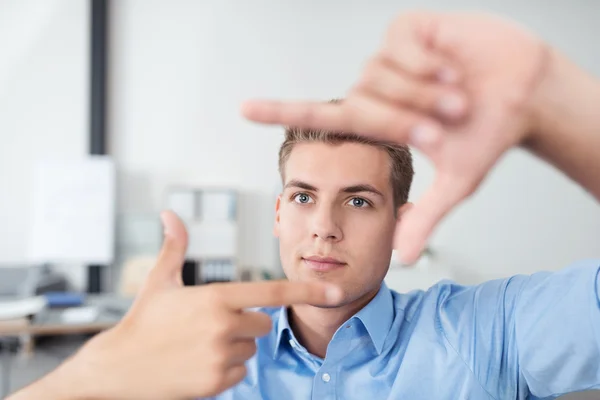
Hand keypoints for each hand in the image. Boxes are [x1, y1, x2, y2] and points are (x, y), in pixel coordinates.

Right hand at [53, 211, 341, 399]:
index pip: (272, 291)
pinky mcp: (218, 381)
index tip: (334, 291)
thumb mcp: (159, 280)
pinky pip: (240, 372)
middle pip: (263, 324)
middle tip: (210, 326)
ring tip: (198, 345)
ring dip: (234, 347)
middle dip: (245, 324)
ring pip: (251, 349)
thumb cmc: (142, 321)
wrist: (118, 368)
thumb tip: (169, 213)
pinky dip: (226, 368)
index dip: (306, 290)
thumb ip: (175, 246)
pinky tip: (198, 363)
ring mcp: (221, 355)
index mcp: (216, 296)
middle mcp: (224, 325)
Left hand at [240, 11, 549, 263]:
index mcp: (378, 121)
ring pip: (382, 78)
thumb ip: (425, 217)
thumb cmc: (487, 134)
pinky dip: (431, 65)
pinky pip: (401, 49)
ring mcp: (389, 57)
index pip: (319, 116)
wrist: (525, 95)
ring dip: (425, 94)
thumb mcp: (456, 182)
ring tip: (458, 95)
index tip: (245, 109)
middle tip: (448, 122)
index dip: (281, 112)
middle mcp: (376, 88)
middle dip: (408, 121)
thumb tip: (402, 258)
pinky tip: (452, 67)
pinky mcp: (408, 29)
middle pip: (363, 106)